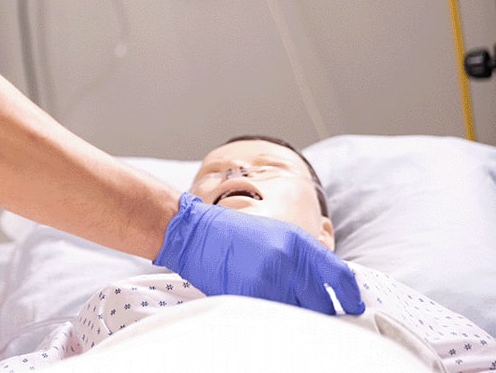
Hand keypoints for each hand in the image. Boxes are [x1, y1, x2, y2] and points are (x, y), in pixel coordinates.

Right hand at [154, 193, 363, 314]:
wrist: (196, 233)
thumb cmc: (235, 233)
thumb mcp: (276, 233)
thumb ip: (304, 257)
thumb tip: (329, 285)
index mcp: (297, 242)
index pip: (339, 274)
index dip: (351, 295)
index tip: (355, 306)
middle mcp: (287, 260)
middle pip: (321, 302)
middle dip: (321, 311)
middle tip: (317, 315)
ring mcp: (268, 279)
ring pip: (299, 313)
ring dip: (297, 315)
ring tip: (288, 311)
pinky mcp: (249, 295)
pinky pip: (274, 316)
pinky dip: (275, 318)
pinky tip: (269, 312)